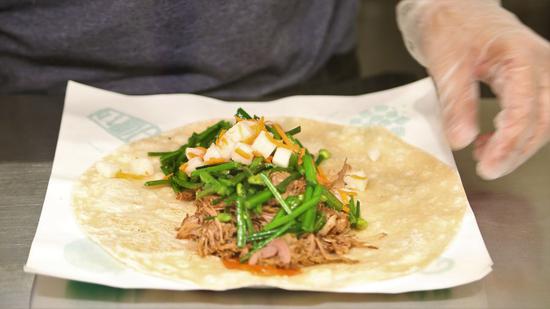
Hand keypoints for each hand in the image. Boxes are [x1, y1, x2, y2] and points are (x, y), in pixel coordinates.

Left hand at [397, 0, 549, 178]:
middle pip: (542, 120)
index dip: (508, 144)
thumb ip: (456, 103)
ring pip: (541, 121)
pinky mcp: (528, 80)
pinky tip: (488, 143)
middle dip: (516, 151)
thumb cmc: (449, 27)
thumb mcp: (446, 64)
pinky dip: (513, 134)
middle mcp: (539, 65)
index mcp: (521, 58)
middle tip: (488, 170)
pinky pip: (532, 114)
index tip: (488, 167)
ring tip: (484, 157)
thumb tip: (461, 141)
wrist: (451, 8)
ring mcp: (538, 72)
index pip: (525, 111)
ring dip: (516, 145)